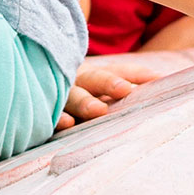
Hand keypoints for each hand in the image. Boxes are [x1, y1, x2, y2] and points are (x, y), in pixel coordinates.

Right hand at [57, 53, 187, 128]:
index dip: (136, 73)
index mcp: (93, 76)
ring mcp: (58, 95)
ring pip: (71, 96)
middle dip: (109, 83)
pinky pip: (50, 115)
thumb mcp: (96, 92)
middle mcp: (76, 82)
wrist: (32, 92)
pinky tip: (66, 124)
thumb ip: (124, 89)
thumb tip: (160, 86)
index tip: (157, 78)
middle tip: (126, 89)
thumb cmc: (75, 97)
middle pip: (94, 78)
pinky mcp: (44, 113)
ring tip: (98, 110)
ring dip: (84, 102)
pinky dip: (57, 119)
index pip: (118, 70)